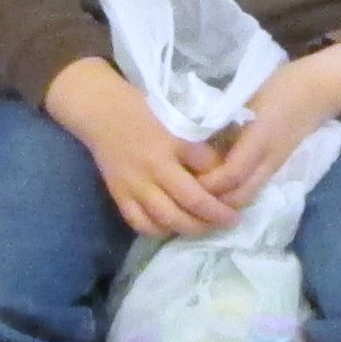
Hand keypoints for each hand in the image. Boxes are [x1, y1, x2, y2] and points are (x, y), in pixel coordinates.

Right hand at [44, 59, 238, 237]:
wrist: (100, 111)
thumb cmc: (143, 110)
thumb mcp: (177, 119)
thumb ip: (198, 147)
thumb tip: (222, 172)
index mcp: (171, 143)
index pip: (208, 171)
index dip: (226, 185)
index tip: (240, 193)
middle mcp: (153, 167)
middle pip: (190, 202)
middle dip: (215, 216)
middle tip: (231, 220)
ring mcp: (134, 184)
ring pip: (167, 218)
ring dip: (191, 228)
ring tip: (206, 227)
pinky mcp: (119, 195)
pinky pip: (141, 223)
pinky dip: (159, 230)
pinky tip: (173, 228)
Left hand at [200, 46, 340, 209]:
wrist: (317, 90)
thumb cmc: (278, 85)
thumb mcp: (244, 95)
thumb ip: (219, 115)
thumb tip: (186, 132)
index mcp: (259, 138)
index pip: (231, 174)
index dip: (207, 183)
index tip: (182, 178)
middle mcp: (268, 159)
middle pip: (239, 196)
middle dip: (212, 203)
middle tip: (185, 194)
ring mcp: (274, 166)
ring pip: (247, 197)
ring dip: (223, 202)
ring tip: (198, 193)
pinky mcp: (275, 167)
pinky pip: (253, 189)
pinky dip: (234, 194)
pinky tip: (217, 187)